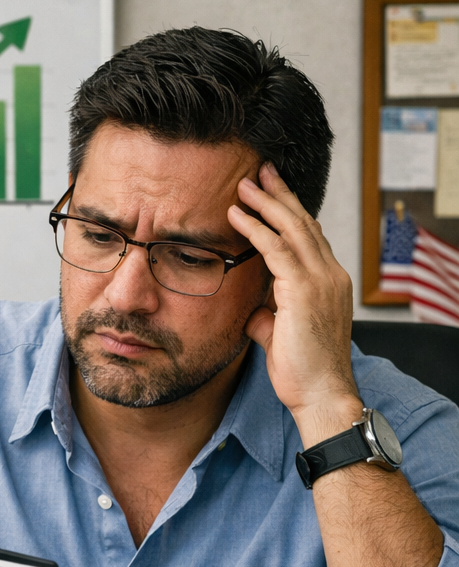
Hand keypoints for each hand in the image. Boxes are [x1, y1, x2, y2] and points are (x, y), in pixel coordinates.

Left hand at [228, 163, 360, 445]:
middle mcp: (330, 275)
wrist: (320, 395)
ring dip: (266, 203)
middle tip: (259, 171)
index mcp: (328, 282)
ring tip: (244, 184)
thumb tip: (253, 312)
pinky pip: (277, 249)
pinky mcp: (304, 290)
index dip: (289, 212)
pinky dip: (255, 229)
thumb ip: (268, 317)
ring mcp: (321, 280)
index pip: (308, 236)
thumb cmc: (302, 371)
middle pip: (303, 222)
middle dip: (279, 195)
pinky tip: (236, 215)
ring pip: (292, 228)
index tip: (270, 192)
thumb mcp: (280, 336)